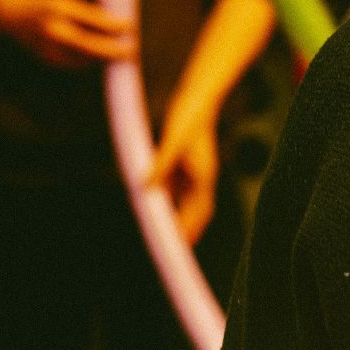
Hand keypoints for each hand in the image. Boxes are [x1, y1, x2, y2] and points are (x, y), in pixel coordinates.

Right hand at [0, 0, 136, 67]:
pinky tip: (101, 58)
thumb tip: (116, 23)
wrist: (9, 16)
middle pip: (89, 46)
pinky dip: (90, 61)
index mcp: (59, 11)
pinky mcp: (48, 60)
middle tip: (132, 51)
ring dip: (104, 58)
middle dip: (113, 50)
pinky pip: (75, 63)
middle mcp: (53, 32)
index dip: (113, 26)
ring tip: (122, 54)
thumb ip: (88, 13)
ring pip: (84, 58)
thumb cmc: (40, 3)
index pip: (92, 21)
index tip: (131, 26)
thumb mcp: (63, 1)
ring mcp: (49, 48)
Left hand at [149, 119, 217, 244]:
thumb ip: (161, 164)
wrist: (199, 100)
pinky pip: (179, 190)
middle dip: (189, 230)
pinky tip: (159, 207)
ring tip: (169, 235)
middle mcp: (202, 177)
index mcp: (203, 175)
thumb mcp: (173, 140)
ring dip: (181, 218)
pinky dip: (172, 203)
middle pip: (197, 211)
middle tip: (176, 249)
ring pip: (189, 202)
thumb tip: (146, 185)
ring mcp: (195, 172)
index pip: (199, 210)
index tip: (182, 245)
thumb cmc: (188, 118)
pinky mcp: (186, 166)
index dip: (191, 228)